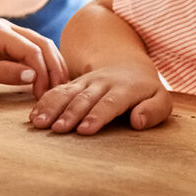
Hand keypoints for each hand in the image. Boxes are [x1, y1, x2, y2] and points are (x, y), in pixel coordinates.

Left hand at [0, 19, 67, 92]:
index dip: (43, 73)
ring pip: (39, 47)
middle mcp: (6, 28)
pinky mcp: (4, 45)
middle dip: (54, 68)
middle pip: (42, 45)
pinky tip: (46, 82)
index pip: (33, 50)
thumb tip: (33, 76)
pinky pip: (29, 53)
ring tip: (58, 89)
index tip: (43, 96)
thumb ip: (4, 73)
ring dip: (51, 66)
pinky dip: (41, 66)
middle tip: (61, 92)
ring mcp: (6, 35)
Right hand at [28, 66, 171, 134]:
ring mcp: (86, 82)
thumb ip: (154, 110)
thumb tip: (138, 121)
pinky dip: (44, 102)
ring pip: (67, 93)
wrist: (128, 65)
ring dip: (52, 107)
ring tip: (39, 123)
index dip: (97, 116)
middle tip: (58, 129)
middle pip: (84, 98)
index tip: (84, 130)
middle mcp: (102, 83)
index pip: (110, 103)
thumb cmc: (146, 90)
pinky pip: (57, 90)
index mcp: (125, 88)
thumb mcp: (161, 99)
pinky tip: (33, 115)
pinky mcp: (73, 84)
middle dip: (70, 113)